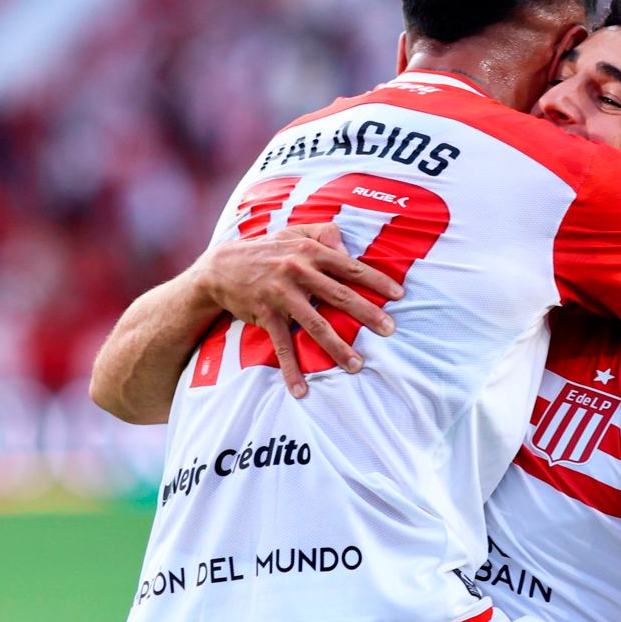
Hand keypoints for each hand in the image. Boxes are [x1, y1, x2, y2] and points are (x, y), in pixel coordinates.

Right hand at [191, 222, 402, 397]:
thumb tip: (348, 247)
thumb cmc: (266, 250)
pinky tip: (301, 389)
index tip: (399, 296)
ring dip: (337, 347)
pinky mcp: (265, 315)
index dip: (377, 281)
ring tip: (357, 365)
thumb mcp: (294, 232)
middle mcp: (298, 271)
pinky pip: (282, 346)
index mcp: (309, 251)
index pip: (351, 267)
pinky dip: (291, 369)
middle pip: (340, 296)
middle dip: (367, 314)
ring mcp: (281, 295)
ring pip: (315, 325)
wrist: (221, 267)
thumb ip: (323, 233)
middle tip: (389, 330)